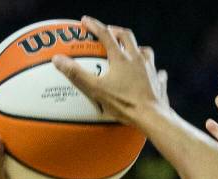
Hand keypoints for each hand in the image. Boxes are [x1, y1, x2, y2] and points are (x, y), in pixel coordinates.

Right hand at [53, 19, 167, 125]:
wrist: (152, 117)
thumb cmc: (125, 104)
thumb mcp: (97, 90)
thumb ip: (77, 74)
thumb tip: (57, 59)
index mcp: (121, 58)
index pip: (105, 34)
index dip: (94, 26)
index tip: (85, 21)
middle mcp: (137, 59)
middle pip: (127, 36)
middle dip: (116, 31)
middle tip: (109, 32)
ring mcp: (151, 69)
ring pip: (145, 51)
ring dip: (137, 48)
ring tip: (132, 52)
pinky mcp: (159, 82)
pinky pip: (158, 72)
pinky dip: (154, 71)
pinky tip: (153, 74)